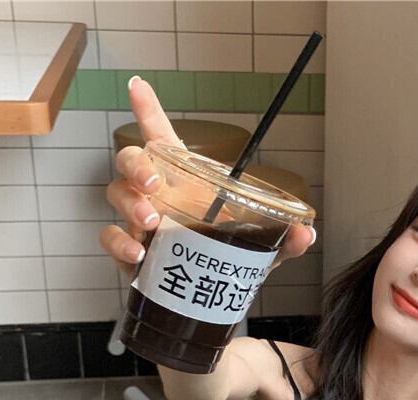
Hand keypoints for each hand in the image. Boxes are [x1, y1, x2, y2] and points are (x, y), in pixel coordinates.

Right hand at [99, 76, 316, 279]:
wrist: (208, 296)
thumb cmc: (226, 258)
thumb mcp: (259, 249)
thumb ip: (283, 240)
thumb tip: (306, 233)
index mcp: (185, 183)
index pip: (163, 139)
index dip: (148, 111)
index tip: (138, 86)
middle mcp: (158, 196)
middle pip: (130, 161)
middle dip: (136, 165)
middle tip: (154, 182)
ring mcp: (139, 221)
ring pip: (117, 195)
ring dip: (130, 204)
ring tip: (152, 222)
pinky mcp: (130, 250)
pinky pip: (111, 238)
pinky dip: (120, 243)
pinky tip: (138, 252)